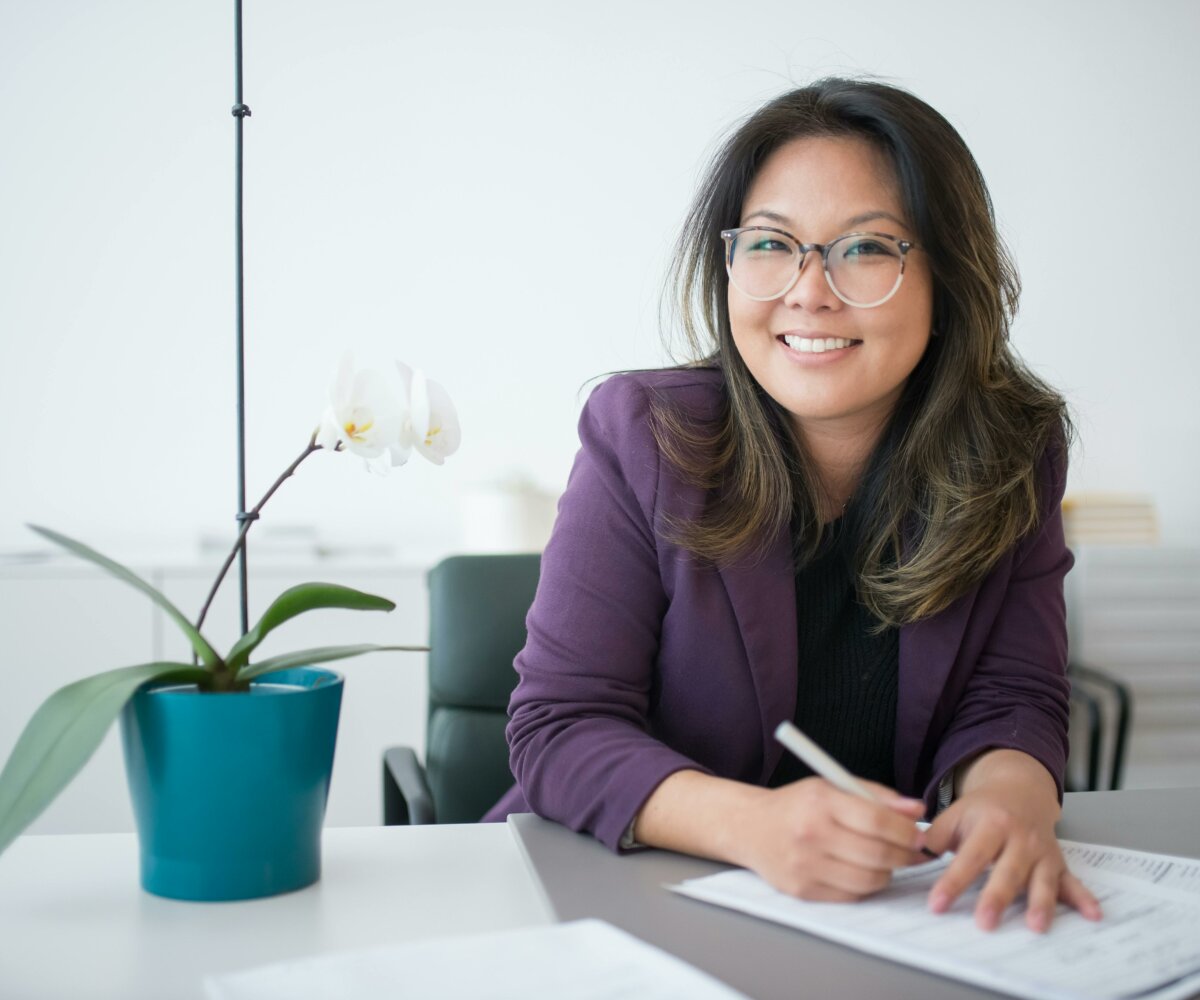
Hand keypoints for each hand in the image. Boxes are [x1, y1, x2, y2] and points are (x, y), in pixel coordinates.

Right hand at [737, 777, 926, 900]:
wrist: (749, 827)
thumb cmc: (796, 805)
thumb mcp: (831, 787)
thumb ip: (876, 796)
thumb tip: (916, 809)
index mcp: (820, 802)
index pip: (877, 821)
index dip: (906, 832)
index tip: (918, 835)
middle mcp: (811, 833)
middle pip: (877, 854)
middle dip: (904, 856)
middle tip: (912, 853)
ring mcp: (805, 865)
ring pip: (868, 880)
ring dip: (887, 872)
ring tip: (885, 861)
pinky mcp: (802, 890)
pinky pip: (850, 896)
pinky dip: (864, 886)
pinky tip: (860, 871)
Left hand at [924, 751, 1102, 932]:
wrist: (1021, 788)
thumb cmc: (983, 808)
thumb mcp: (956, 813)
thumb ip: (935, 836)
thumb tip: (911, 854)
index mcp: (991, 824)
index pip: (969, 856)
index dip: (953, 881)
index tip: (938, 904)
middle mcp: (1019, 838)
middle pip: (1007, 871)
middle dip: (996, 897)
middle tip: (984, 923)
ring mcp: (1041, 851)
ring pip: (1041, 879)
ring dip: (1040, 903)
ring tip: (1035, 925)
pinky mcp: (1058, 863)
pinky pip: (1072, 882)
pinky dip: (1084, 898)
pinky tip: (1094, 914)